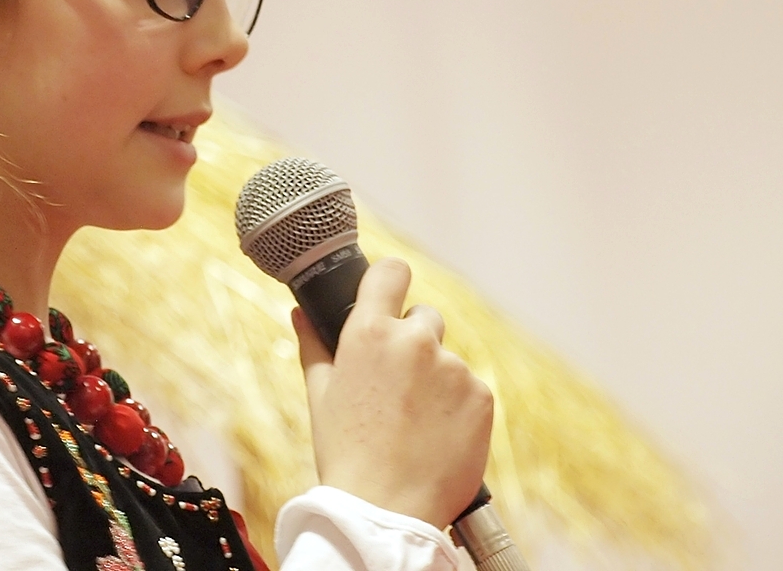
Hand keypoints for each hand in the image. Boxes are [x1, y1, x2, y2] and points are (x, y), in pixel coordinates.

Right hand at [294, 257, 492, 528]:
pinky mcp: (481, 397)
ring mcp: (453, 368)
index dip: (390, 280)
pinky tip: (436, 434)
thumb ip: (315, 344)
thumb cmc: (346, 452)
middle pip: (424, 317)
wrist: (386, 512)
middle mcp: (415, 341)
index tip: (390, 291)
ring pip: (447, 360)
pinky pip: (470, 389)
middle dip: (413, 341)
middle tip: (395, 385)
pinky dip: (457, 406)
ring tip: (413, 422)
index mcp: (370, 333)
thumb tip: (301, 313)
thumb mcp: (320, 393)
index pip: (392, 271)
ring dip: (435, 379)